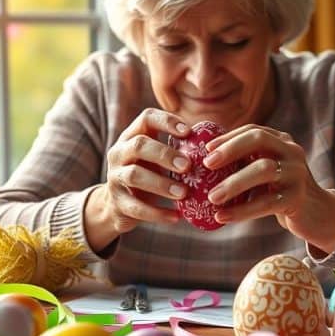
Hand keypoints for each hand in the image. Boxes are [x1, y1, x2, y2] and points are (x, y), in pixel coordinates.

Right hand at [84, 109, 191, 249]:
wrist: (119, 206)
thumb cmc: (149, 175)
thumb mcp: (158, 158)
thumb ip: (179, 149)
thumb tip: (219, 144)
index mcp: (132, 136)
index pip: (146, 118)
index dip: (167, 121)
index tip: (189, 131)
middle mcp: (119, 153)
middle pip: (139, 145)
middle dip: (165, 154)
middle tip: (188, 166)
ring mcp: (115, 178)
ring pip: (135, 176)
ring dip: (161, 184)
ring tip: (184, 193)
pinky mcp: (117, 203)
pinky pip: (137, 208)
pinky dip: (158, 213)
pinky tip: (176, 217)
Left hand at [202, 124, 334, 252]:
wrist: (314, 214)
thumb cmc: (279, 191)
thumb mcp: (265, 171)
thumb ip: (244, 163)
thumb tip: (201, 162)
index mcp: (281, 141)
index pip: (253, 130)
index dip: (228, 138)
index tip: (205, 150)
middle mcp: (291, 152)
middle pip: (259, 140)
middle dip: (230, 150)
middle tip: (206, 164)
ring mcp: (296, 173)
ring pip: (263, 170)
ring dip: (234, 183)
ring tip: (212, 197)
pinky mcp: (297, 198)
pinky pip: (266, 202)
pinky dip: (242, 211)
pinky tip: (222, 217)